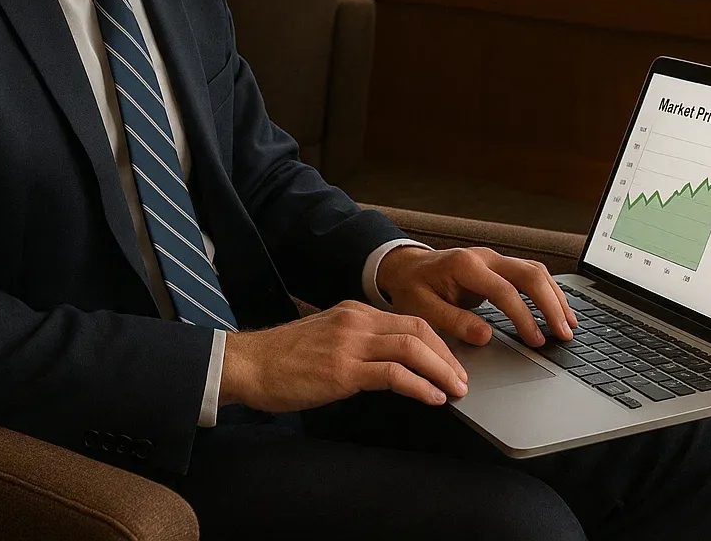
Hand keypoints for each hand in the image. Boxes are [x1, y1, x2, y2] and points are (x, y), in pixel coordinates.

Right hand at [219, 301, 468, 412]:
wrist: (247, 364)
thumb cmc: (282, 359)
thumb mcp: (326, 338)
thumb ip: (356, 342)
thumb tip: (389, 363)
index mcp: (354, 312)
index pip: (411, 320)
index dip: (439, 344)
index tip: (452, 364)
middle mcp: (357, 321)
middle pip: (419, 329)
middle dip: (448, 356)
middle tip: (463, 380)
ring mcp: (350, 343)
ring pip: (412, 348)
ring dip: (442, 371)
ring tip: (456, 391)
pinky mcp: (342, 369)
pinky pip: (394, 374)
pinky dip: (420, 386)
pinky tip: (432, 399)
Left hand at [375, 245, 578, 347]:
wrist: (406, 268)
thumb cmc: (412, 289)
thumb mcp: (422, 309)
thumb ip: (453, 322)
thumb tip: (486, 336)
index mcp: (465, 266)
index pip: (505, 290)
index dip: (524, 317)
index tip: (536, 341)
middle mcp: (484, 257)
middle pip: (529, 274)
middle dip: (551, 304)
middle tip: (565, 333)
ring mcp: (493, 259)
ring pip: (535, 271)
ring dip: (554, 297)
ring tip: (569, 324)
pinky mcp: (498, 266)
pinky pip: (530, 274)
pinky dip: (547, 291)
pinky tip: (557, 309)